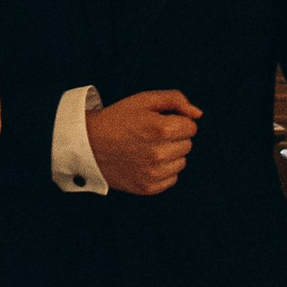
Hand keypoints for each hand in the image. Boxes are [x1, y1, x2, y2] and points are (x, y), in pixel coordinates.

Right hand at [86, 89, 200, 194]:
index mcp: (161, 129)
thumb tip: (198, 114)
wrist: (88, 144)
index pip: (191, 127)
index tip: (160, 122)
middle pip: (188, 144)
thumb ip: (175, 100)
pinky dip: (163, 171)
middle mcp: (159, 153)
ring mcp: (153, 173)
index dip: (177, 121)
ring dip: (170, 154)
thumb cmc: (117, 119)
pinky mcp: (148, 187)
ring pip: (181, 162)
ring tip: (147, 148)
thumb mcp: (144, 99)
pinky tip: (146, 162)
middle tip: (151, 135)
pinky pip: (172, 178)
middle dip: (174, 137)